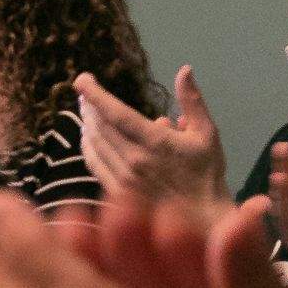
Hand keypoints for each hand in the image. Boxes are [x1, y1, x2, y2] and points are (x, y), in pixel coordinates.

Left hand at [78, 67, 228, 219]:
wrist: (202, 217)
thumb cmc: (206, 173)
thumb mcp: (207, 133)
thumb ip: (192, 101)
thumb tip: (184, 70)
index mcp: (155, 142)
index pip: (116, 113)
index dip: (95, 94)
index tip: (81, 79)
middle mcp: (134, 159)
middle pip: (100, 126)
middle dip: (90, 106)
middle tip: (85, 92)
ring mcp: (122, 177)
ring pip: (95, 144)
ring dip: (87, 124)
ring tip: (86, 111)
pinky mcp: (116, 192)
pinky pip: (95, 164)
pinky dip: (89, 147)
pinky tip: (88, 138)